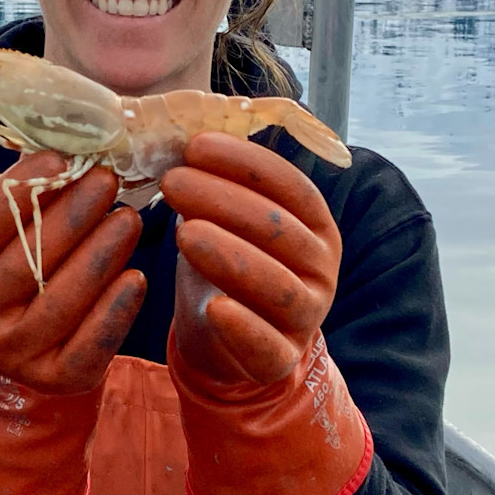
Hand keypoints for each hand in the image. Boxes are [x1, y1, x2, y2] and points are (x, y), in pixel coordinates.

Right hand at [0, 152, 145, 396]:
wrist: (17, 352)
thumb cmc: (15, 275)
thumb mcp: (1, 242)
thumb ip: (23, 201)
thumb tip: (67, 142)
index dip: (23, 187)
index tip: (61, 156)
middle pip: (29, 260)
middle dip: (74, 215)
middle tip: (107, 180)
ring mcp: (13, 351)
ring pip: (62, 300)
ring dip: (101, 256)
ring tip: (129, 220)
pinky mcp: (54, 377)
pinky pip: (89, 345)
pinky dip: (116, 310)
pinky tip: (137, 278)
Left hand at [161, 134, 340, 390]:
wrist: (221, 342)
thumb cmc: (223, 266)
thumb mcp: (223, 221)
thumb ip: (215, 184)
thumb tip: (177, 135)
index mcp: (315, 225)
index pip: (290, 186)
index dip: (245, 163)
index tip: (195, 145)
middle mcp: (321, 268)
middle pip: (280, 230)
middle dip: (225, 201)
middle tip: (173, 182)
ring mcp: (306, 315)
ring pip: (276, 285)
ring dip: (231, 256)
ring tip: (183, 234)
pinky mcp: (282, 359)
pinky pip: (267, 345)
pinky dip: (243, 327)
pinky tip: (213, 308)